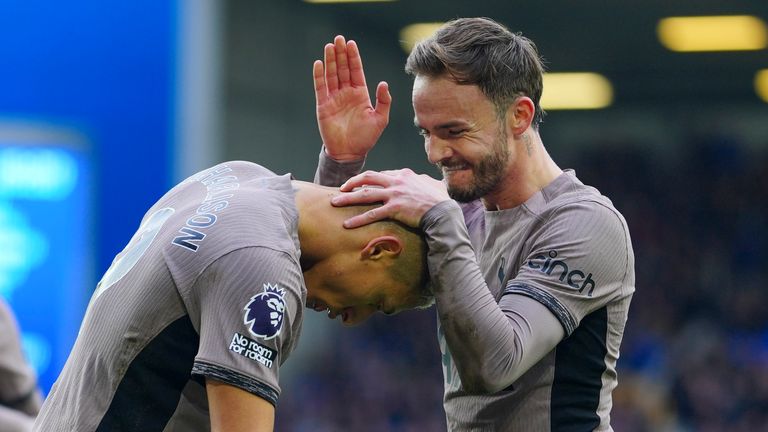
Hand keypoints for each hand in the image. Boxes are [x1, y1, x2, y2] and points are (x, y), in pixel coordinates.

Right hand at [313, 35, 390, 160]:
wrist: (349, 153)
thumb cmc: (366, 138)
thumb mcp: (380, 119)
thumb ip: (384, 101)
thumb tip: (383, 83)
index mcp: (360, 94)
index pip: (356, 71)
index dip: (354, 57)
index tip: (351, 43)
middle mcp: (346, 93)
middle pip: (343, 69)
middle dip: (341, 54)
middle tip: (339, 39)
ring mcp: (334, 98)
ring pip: (332, 75)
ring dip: (330, 60)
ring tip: (329, 46)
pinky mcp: (323, 105)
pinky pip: (320, 88)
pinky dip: (319, 76)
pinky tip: (319, 64)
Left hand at [331, 169, 449, 227]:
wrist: (444, 213)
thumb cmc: (439, 201)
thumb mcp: (430, 184)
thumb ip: (422, 180)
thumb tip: (423, 178)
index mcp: (404, 174)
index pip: (381, 174)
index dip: (368, 180)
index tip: (360, 186)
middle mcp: (397, 181)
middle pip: (368, 178)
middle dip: (351, 183)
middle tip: (341, 189)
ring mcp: (394, 194)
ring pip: (365, 194)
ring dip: (347, 199)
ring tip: (334, 203)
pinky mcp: (394, 208)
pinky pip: (372, 214)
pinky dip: (358, 219)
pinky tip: (348, 224)